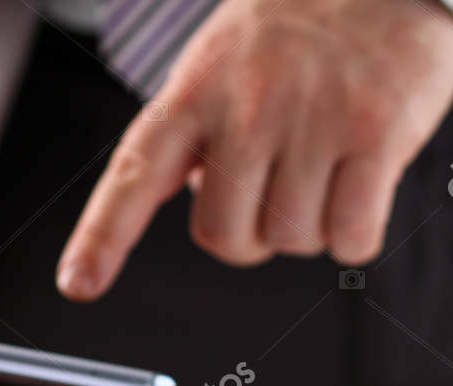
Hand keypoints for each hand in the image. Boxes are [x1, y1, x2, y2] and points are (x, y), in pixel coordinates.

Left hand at [57, 0, 452, 297]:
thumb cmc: (298, 33)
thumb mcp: (221, 65)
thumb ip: (197, 136)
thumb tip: (203, 206)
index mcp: (195, 91)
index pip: (134, 173)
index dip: (102, 237)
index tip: (78, 285)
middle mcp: (246, 106)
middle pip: (226, 239)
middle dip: (254, 235)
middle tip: (279, 184)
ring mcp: (311, 119)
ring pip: (292, 242)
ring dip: (312, 225)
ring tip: (327, 162)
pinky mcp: (375, 133)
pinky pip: (350, 238)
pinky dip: (356, 234)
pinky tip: (364, 181)